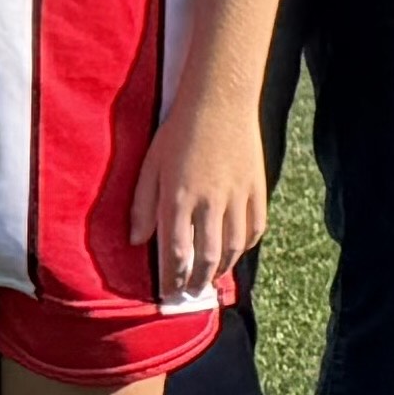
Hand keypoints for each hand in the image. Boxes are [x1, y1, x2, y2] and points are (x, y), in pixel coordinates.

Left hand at [126, 85, 266, 305]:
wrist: (220, 102)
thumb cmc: (179, 133)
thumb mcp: (150, 166)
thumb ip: (143, 206)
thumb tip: (137, 240)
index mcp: (178, 199)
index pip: (175, 253)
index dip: (172, 278)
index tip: (168, 292)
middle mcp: (209, 203)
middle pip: (206, 257)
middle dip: (197, 281)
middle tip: (191, 292)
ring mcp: (236, 196)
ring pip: (233, 247)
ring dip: (222, 268)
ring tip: (212, 278)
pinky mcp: (256, 188)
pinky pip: (255, 227)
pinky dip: (246, 245)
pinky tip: (237, 250)